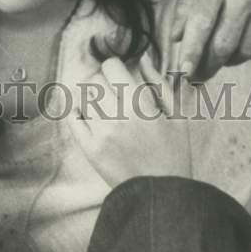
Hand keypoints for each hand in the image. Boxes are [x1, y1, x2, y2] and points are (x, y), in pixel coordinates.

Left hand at [69, 52, 190, 187]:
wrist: (161, 194)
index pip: (111, 66)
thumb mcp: (177, 115)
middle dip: (102, 81)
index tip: (119, 75)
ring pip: (83, 97)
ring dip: (90, 96)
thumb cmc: (174, 152)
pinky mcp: (90, 150)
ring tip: (102, 105)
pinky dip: (75, 112)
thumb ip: (159, 82)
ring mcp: (101, 132)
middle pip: (95, 80)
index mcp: (140, 103)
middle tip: (111, 91)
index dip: (115, 67)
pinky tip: (85, 114)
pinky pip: (73, 119)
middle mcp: (117, 115)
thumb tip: (142, 57)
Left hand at [170, 0, 250, 81]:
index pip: (202, 22)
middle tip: (196, 75)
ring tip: (217, 53)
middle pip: (224, 44)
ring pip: (245, 51)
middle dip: (207, 66)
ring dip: (228, 60)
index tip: (182, 73)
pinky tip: (241, 44)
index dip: (192, 51)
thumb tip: (176, 38)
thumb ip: (184, 5)